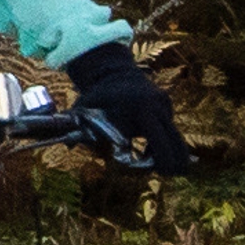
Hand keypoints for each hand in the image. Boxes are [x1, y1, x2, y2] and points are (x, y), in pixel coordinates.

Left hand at [68, 38, 195, 174]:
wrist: (113, 71)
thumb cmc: (98, 95)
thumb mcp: (88, 110)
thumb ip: (80, 128)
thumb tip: (67, 147)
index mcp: (141, 110)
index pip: (160, 141)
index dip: (163, 160)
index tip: (160, 172)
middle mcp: (157, 107)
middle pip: (175, 142)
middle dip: (174, 162)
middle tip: (169, 174)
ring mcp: (164, 104)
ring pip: (177, 137)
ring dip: (172, 154)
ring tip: (165, 168)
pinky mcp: (166, 104)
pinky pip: (171, 128)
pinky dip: (165, 141)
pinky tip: (152, 149)